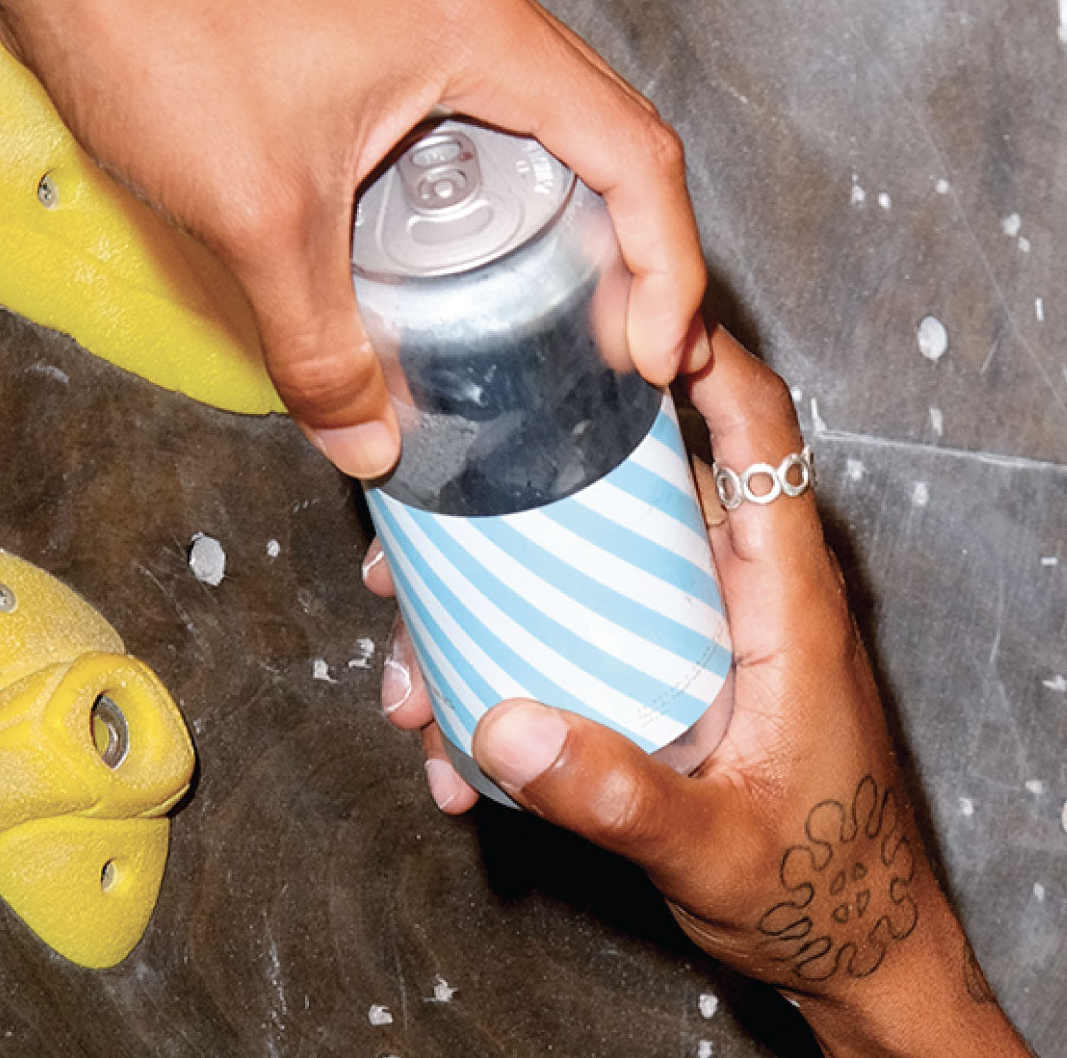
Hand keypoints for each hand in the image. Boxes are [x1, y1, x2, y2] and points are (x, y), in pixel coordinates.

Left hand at [0, 0, 707, 476]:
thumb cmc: (160, 21)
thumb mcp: (258, 217)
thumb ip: (319, 347)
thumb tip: (367, 438)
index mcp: (484, 35)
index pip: (634, 156)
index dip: (668, 265)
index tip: (656, 349)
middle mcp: (481, 9)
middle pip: (614, 139)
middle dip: (641, 251)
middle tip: (627, 347)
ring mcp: (440, 10)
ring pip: (560, 123)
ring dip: (586, 217)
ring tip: (579, 312)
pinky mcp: (395, 27)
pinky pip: (496, 110)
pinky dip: (518, 187)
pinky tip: (484, 252)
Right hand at [369, 329, 1030, 1056]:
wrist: (847, 947)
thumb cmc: (819, 884)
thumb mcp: (715, 845)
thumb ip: (622, 795)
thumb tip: (504, 727)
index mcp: (783, 594)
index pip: (758, 433)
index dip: (701, 357)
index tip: (615, 312)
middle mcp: (737, 590)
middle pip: (630, 491)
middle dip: (519, 503)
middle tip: (420, 537)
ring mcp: (694, 628)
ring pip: (583, 567)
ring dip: (489, 603)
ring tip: (411, 672)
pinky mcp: (663, 670)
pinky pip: (575, 634)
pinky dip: (508, 669)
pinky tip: (453, 741)